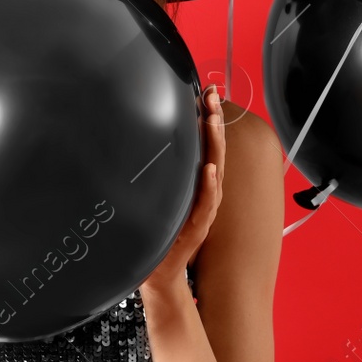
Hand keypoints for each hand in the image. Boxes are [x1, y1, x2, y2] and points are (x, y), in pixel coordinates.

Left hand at [141, 85, 224, 295]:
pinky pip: (206, 203)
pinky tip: (209, 170)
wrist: (160, 270)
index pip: (206, 143)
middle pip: (214, 150)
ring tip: (213, 121)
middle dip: (214, 120)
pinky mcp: (196, 227)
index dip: (209, 117)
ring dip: (214, 145)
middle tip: (213, 95)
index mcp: (198, 182)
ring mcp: (203, 208)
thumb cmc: (160, 230)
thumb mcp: (162, 194)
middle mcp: (205, 191)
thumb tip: (146, 139)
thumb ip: (164, 170)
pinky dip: (209, 186)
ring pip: (214, 171)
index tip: (208, 91)